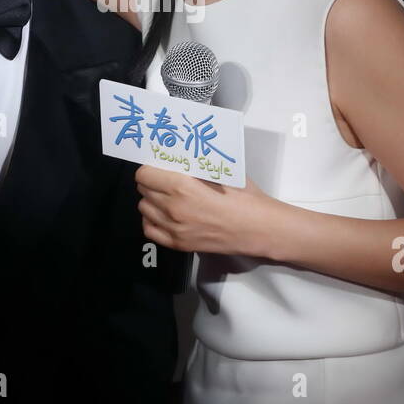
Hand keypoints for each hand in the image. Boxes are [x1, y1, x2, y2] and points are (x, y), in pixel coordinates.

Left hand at [134, 165, 281, 257]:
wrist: (260, 229)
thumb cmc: (246, 198)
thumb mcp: (221, 173)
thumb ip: (195, 167)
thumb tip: (177, 158)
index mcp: (182, 187)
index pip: (145, 174)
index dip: (150, 167)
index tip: (159, 166)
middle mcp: (173, 208)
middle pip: (143, 190)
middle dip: (152, 182)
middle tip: (165, 179)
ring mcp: (174, 229)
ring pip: (144, 209)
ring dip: (151, 200)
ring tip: (167, 196)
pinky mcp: (179, 244)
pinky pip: (149, 230)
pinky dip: (153, 220)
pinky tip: (164, 215)